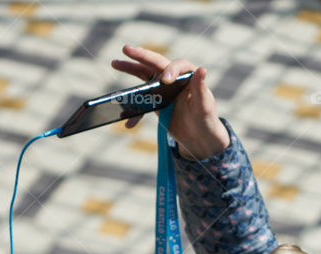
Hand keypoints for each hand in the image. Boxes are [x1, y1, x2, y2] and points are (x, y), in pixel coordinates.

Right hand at [111, 45, 229, 160]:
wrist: (198, 136)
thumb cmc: (205, 120)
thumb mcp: (204, 106)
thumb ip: (201, 89)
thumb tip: (202, 69)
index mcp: (188, 75)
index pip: (178, 65)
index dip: (170, 70)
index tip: (165, 80)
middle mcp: (174, 77)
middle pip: (156, 63)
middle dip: (141, 56)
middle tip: (126, 49)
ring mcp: (163, 88)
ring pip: (144, 75)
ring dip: (129, 69)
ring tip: (114, 62)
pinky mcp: (155, 100)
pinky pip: (141, 101)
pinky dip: (134, 112)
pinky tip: (128, 122)